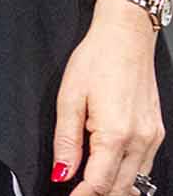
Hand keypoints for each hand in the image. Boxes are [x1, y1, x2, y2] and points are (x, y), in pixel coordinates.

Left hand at [52, 4, 164, 191]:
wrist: (125, 38)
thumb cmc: (96, 60)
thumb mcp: (69, 97)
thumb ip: (66, 139)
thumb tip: (62, 172)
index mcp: (115, 134)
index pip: (99, 183)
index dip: (81, 195)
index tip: (68, 195)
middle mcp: (139, 141)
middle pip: (118, 187)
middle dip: (96, 193)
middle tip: (75, 189)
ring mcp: (152, 138)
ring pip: (134, 180)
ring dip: (112, 185)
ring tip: (88, 180)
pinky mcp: (157, 132)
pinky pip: (144, 165)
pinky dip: (126, 173)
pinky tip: (109, 166)